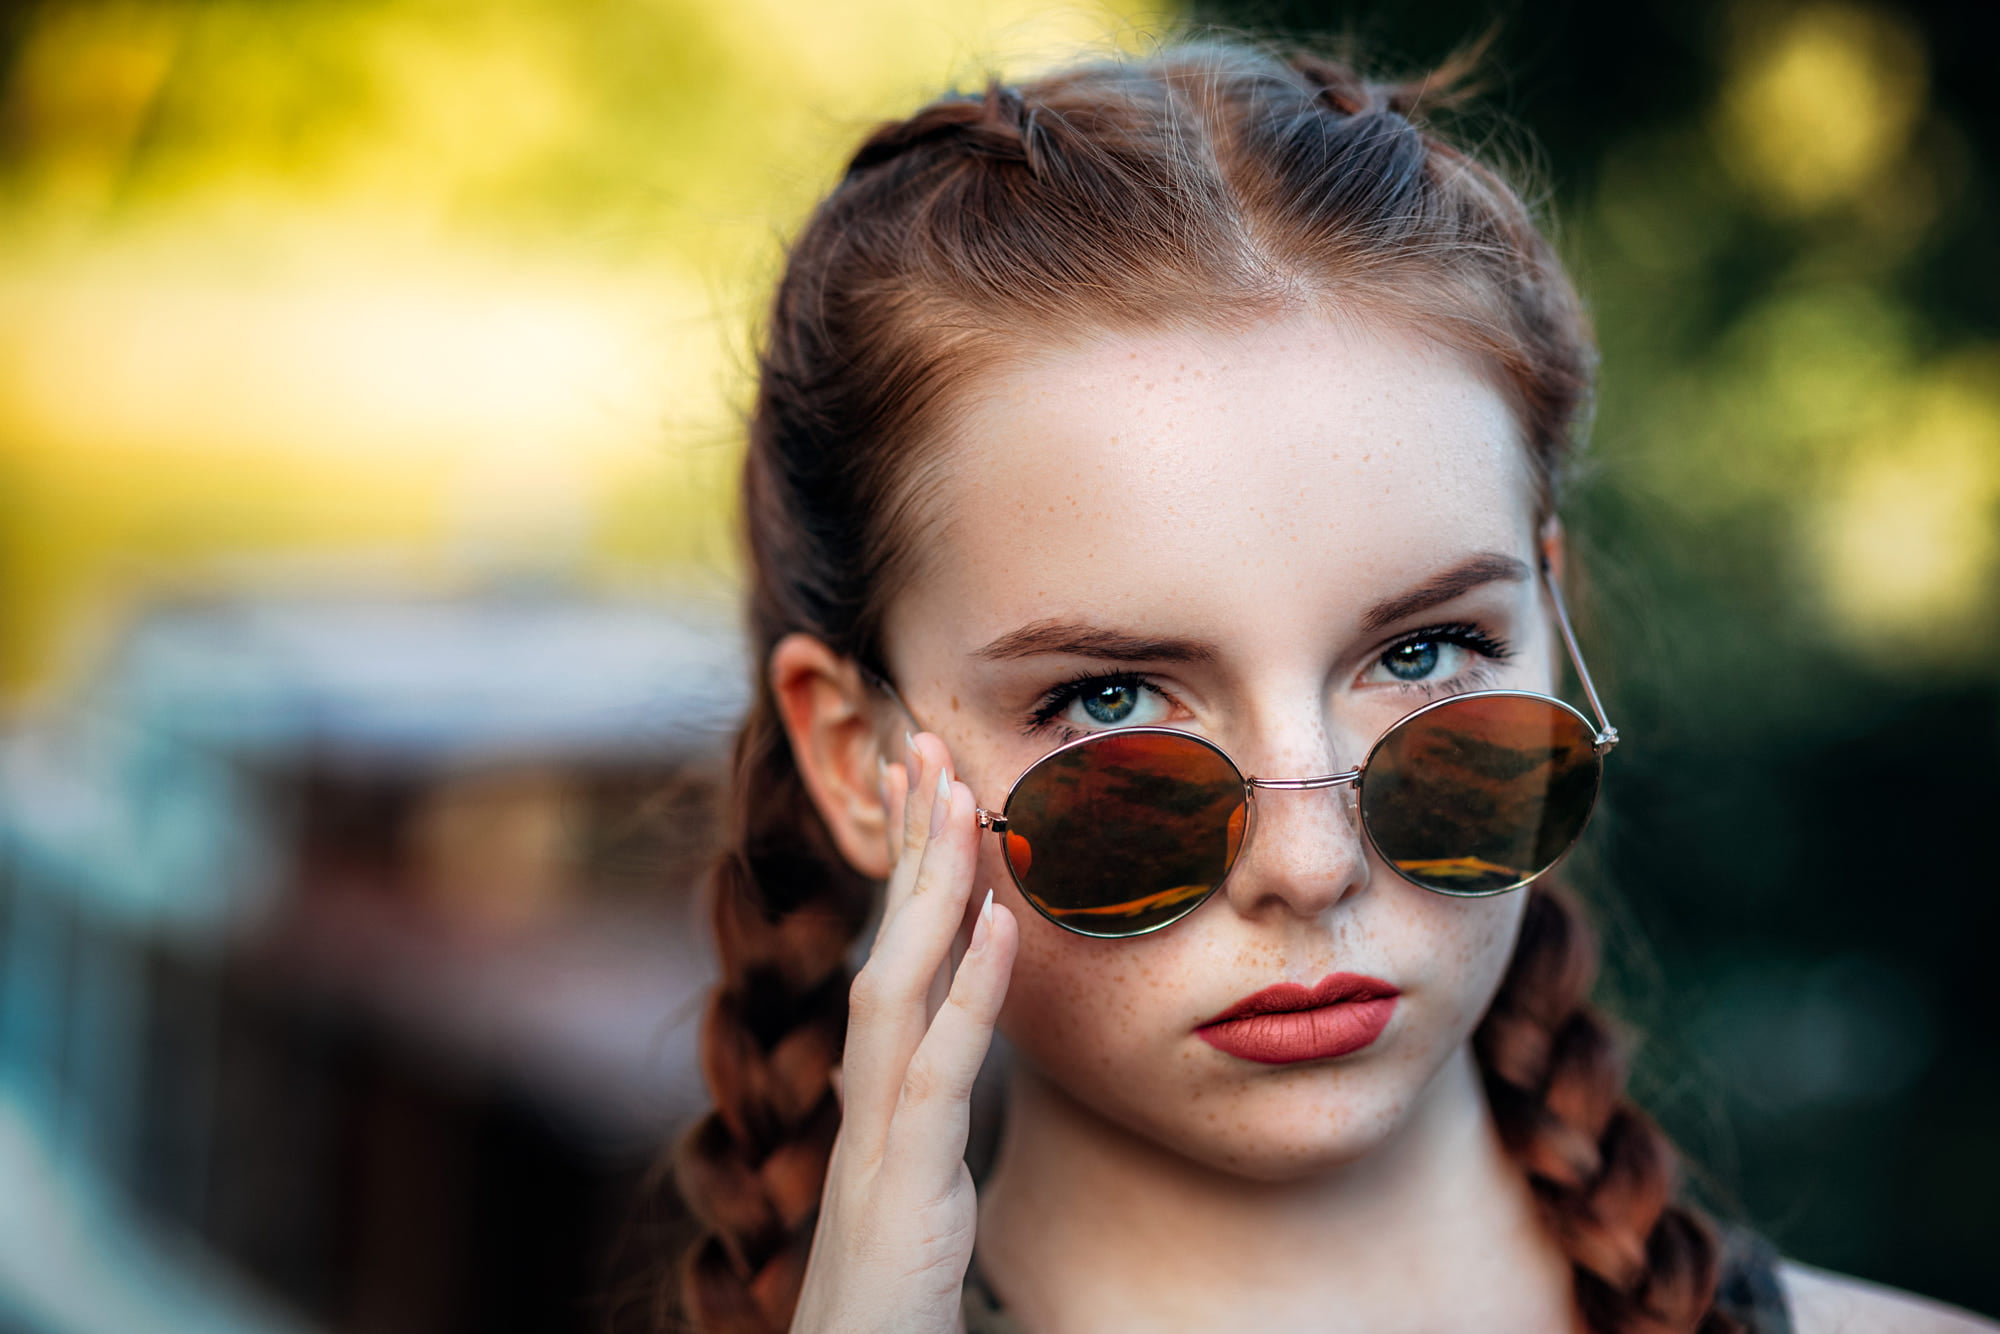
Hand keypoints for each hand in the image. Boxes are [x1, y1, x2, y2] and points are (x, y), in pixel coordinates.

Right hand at [789, 731, 1020, 1333]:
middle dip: (910, 845)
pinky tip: (1004, 927)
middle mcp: (865, 1104)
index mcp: (876, 1100)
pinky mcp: (901, 1194)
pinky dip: (969, 995)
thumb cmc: (887, 1307)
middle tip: (928, 740)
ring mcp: (875, 1143)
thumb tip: (957, 1050)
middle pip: (885, 948)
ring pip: (897, 988)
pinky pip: (937, 1076)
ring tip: (961, 796)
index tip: (934, 786)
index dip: (913, 872)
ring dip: (931, 890)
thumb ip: (929, 1118)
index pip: (895, 960)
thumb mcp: (919, 1196)